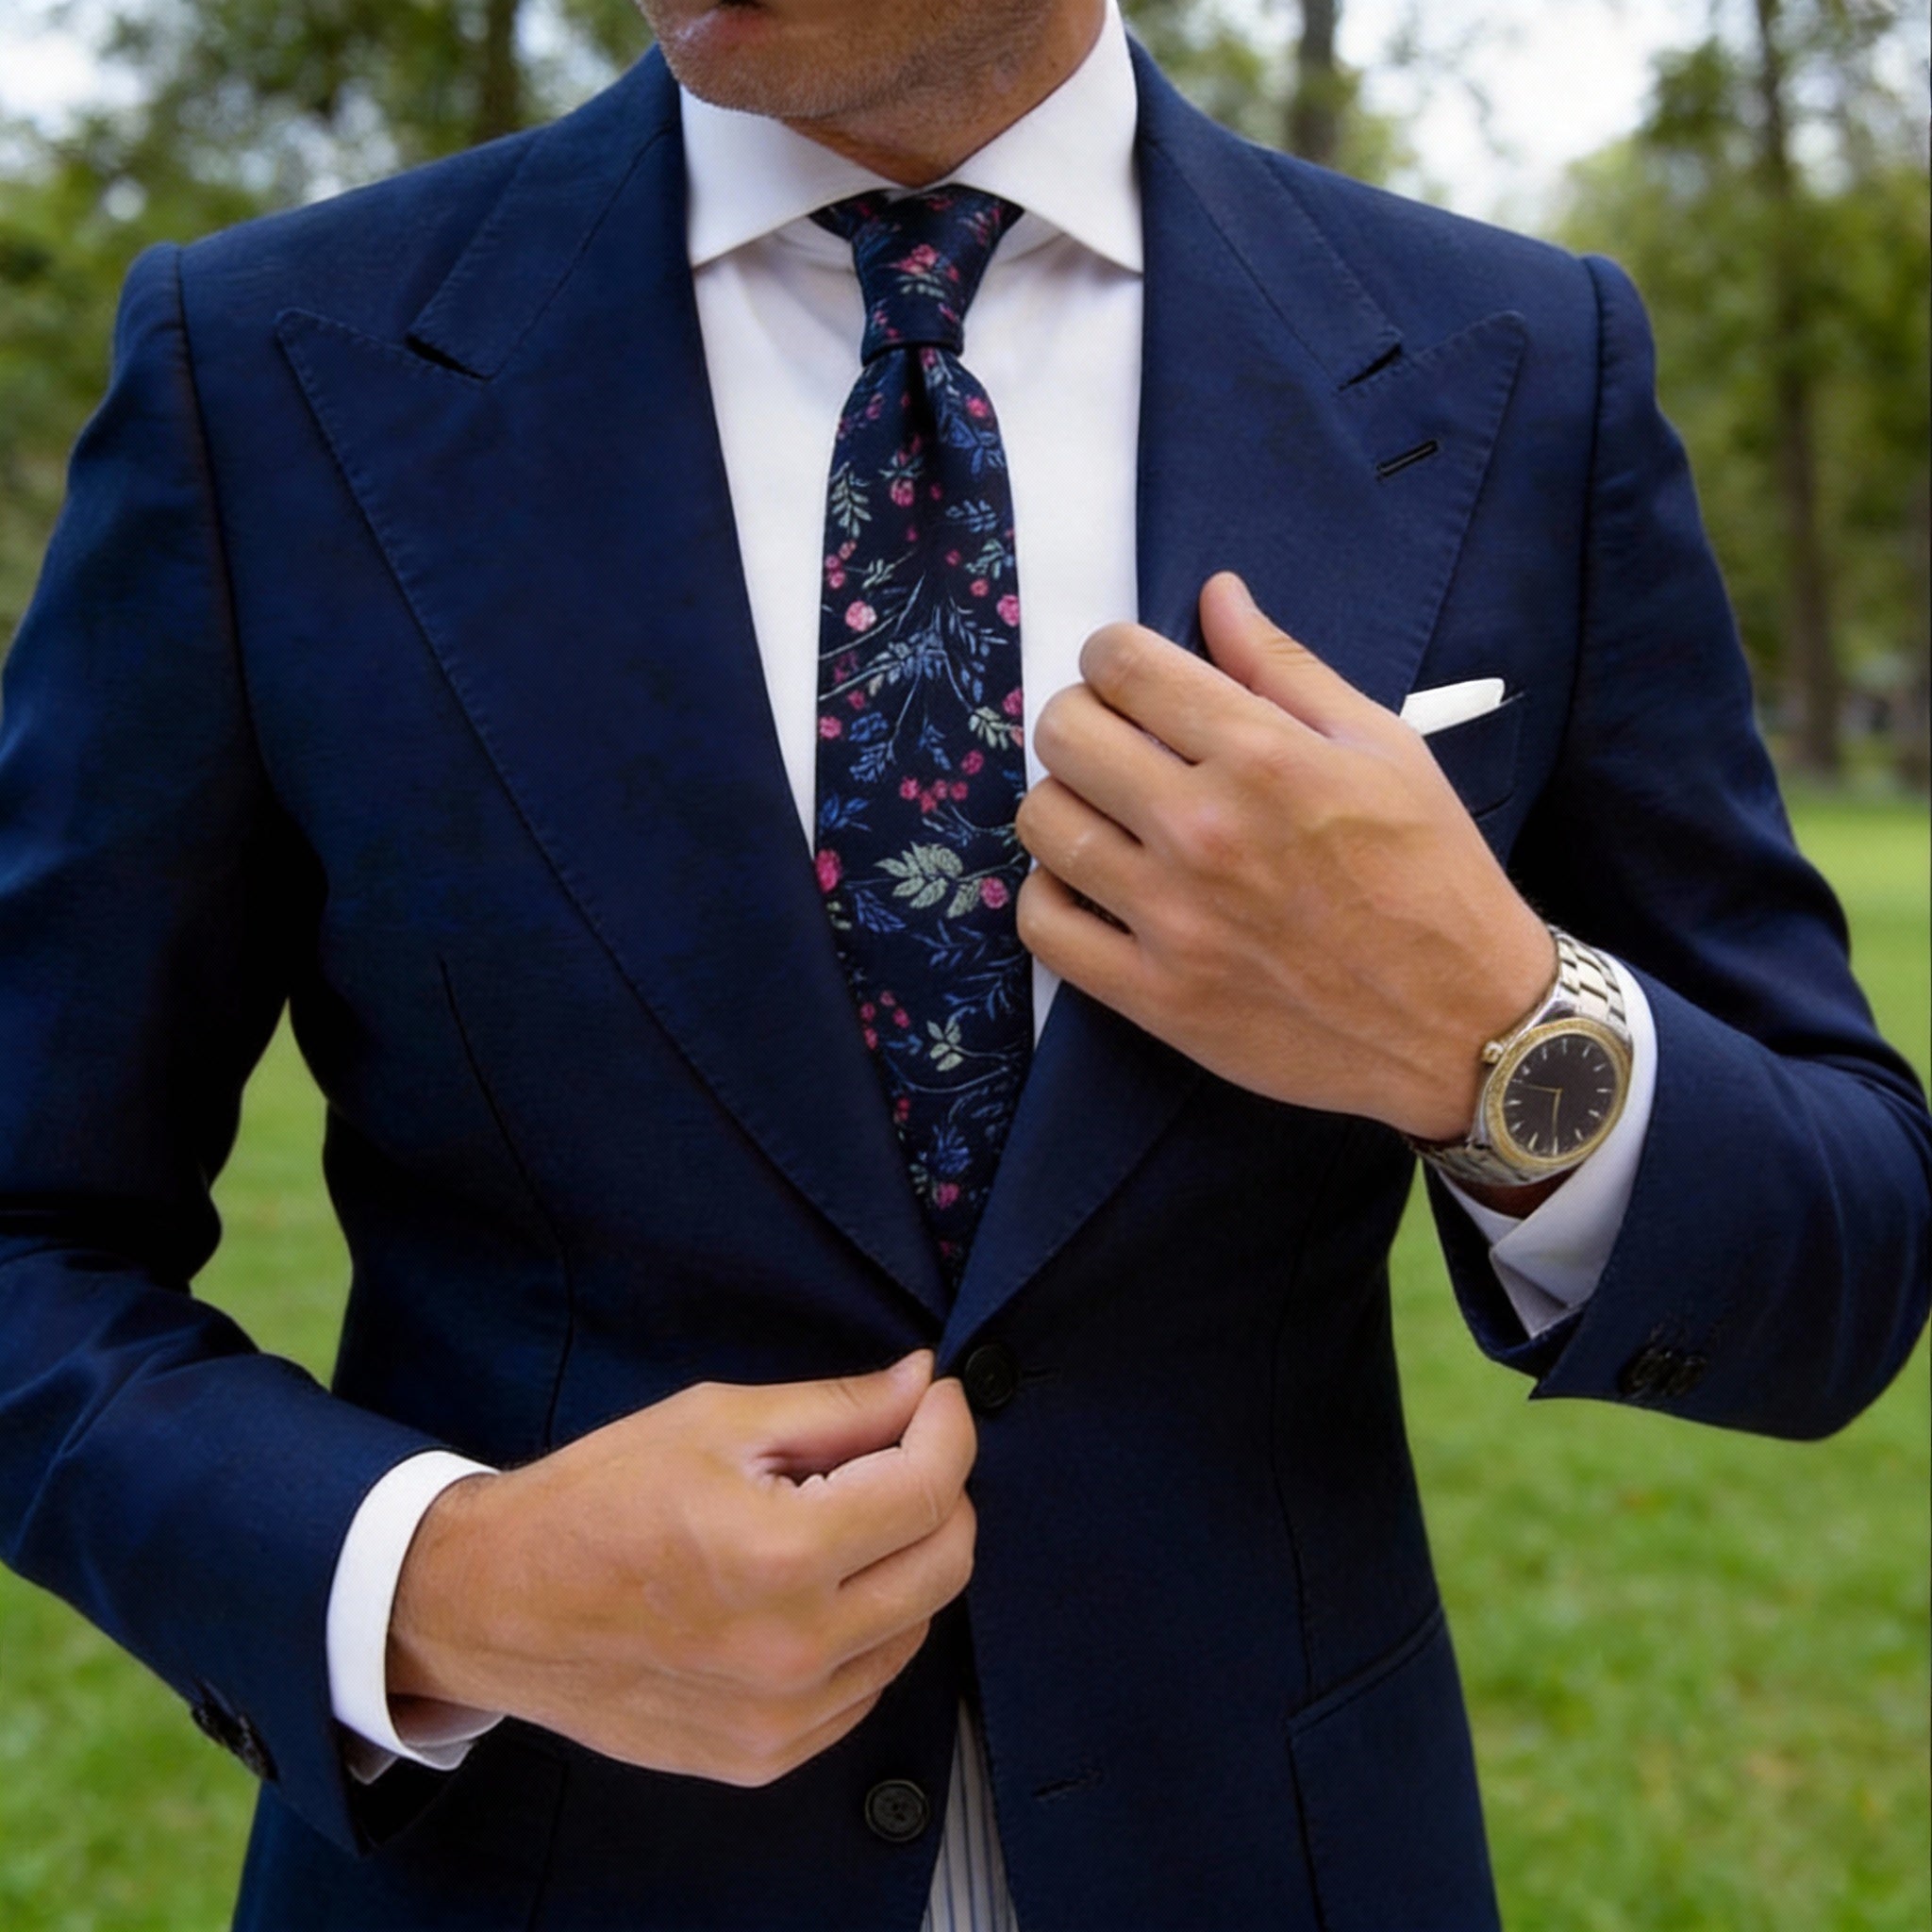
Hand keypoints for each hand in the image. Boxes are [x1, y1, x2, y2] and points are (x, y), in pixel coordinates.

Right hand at [387, 1352, 976, 1786]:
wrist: (496, 1606)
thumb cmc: (596, 1499)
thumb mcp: (716, 1420)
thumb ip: (836, 1407)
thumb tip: (922, 1384)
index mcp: (781, 1554)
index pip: (930, 1489)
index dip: (949, 1428)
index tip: (937, 1399)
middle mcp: (794, 1650)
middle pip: (946, 1564)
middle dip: (942, 1490)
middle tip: (901, 1449)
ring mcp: (782, 1718)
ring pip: (916, 1626)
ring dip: (904, 1561)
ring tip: (840, 1518)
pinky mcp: (765, 1756)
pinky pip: (865, 1684)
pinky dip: (866, 1626)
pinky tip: (814, 1586)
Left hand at [1014, 571, 1554, 1142]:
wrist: (1464, 1023)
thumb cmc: (1434, 877)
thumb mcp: (1384, 748)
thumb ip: (1285, 668)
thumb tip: (1216, 595)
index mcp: (1264, 756)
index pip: (1122, 665)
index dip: (1114, 655)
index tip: (1131, 677)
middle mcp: (1206, 830)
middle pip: (1064, 733)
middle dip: (1081, 719)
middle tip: (1116, 743)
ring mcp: (1173, 918)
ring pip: (1044, 822)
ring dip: (1064, 803)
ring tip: (1107, 815)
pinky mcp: (1155, 996)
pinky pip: (1042, 926)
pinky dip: (1051, 897)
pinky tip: (1091, 886)